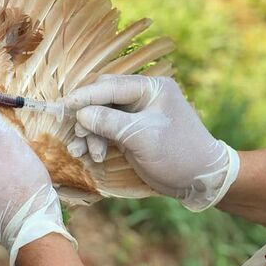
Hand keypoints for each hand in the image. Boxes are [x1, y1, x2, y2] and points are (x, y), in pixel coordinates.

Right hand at [64, 74, 239, 211]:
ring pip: (99, 115)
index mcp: (151, 88)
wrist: (200, 180)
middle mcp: (141, 96)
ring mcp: (134, 113)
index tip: (65, 105)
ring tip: (82, 151)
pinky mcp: (129, 130)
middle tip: (76, 133)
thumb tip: (80, 114)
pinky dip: (95, 140)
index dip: (86, 95)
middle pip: (101, 98)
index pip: (111, 85)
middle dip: (86, 117)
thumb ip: (109, 123)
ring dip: (89, 133)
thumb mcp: (142, 137)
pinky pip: (104, 129)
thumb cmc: (178, 154)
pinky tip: (91, 155)